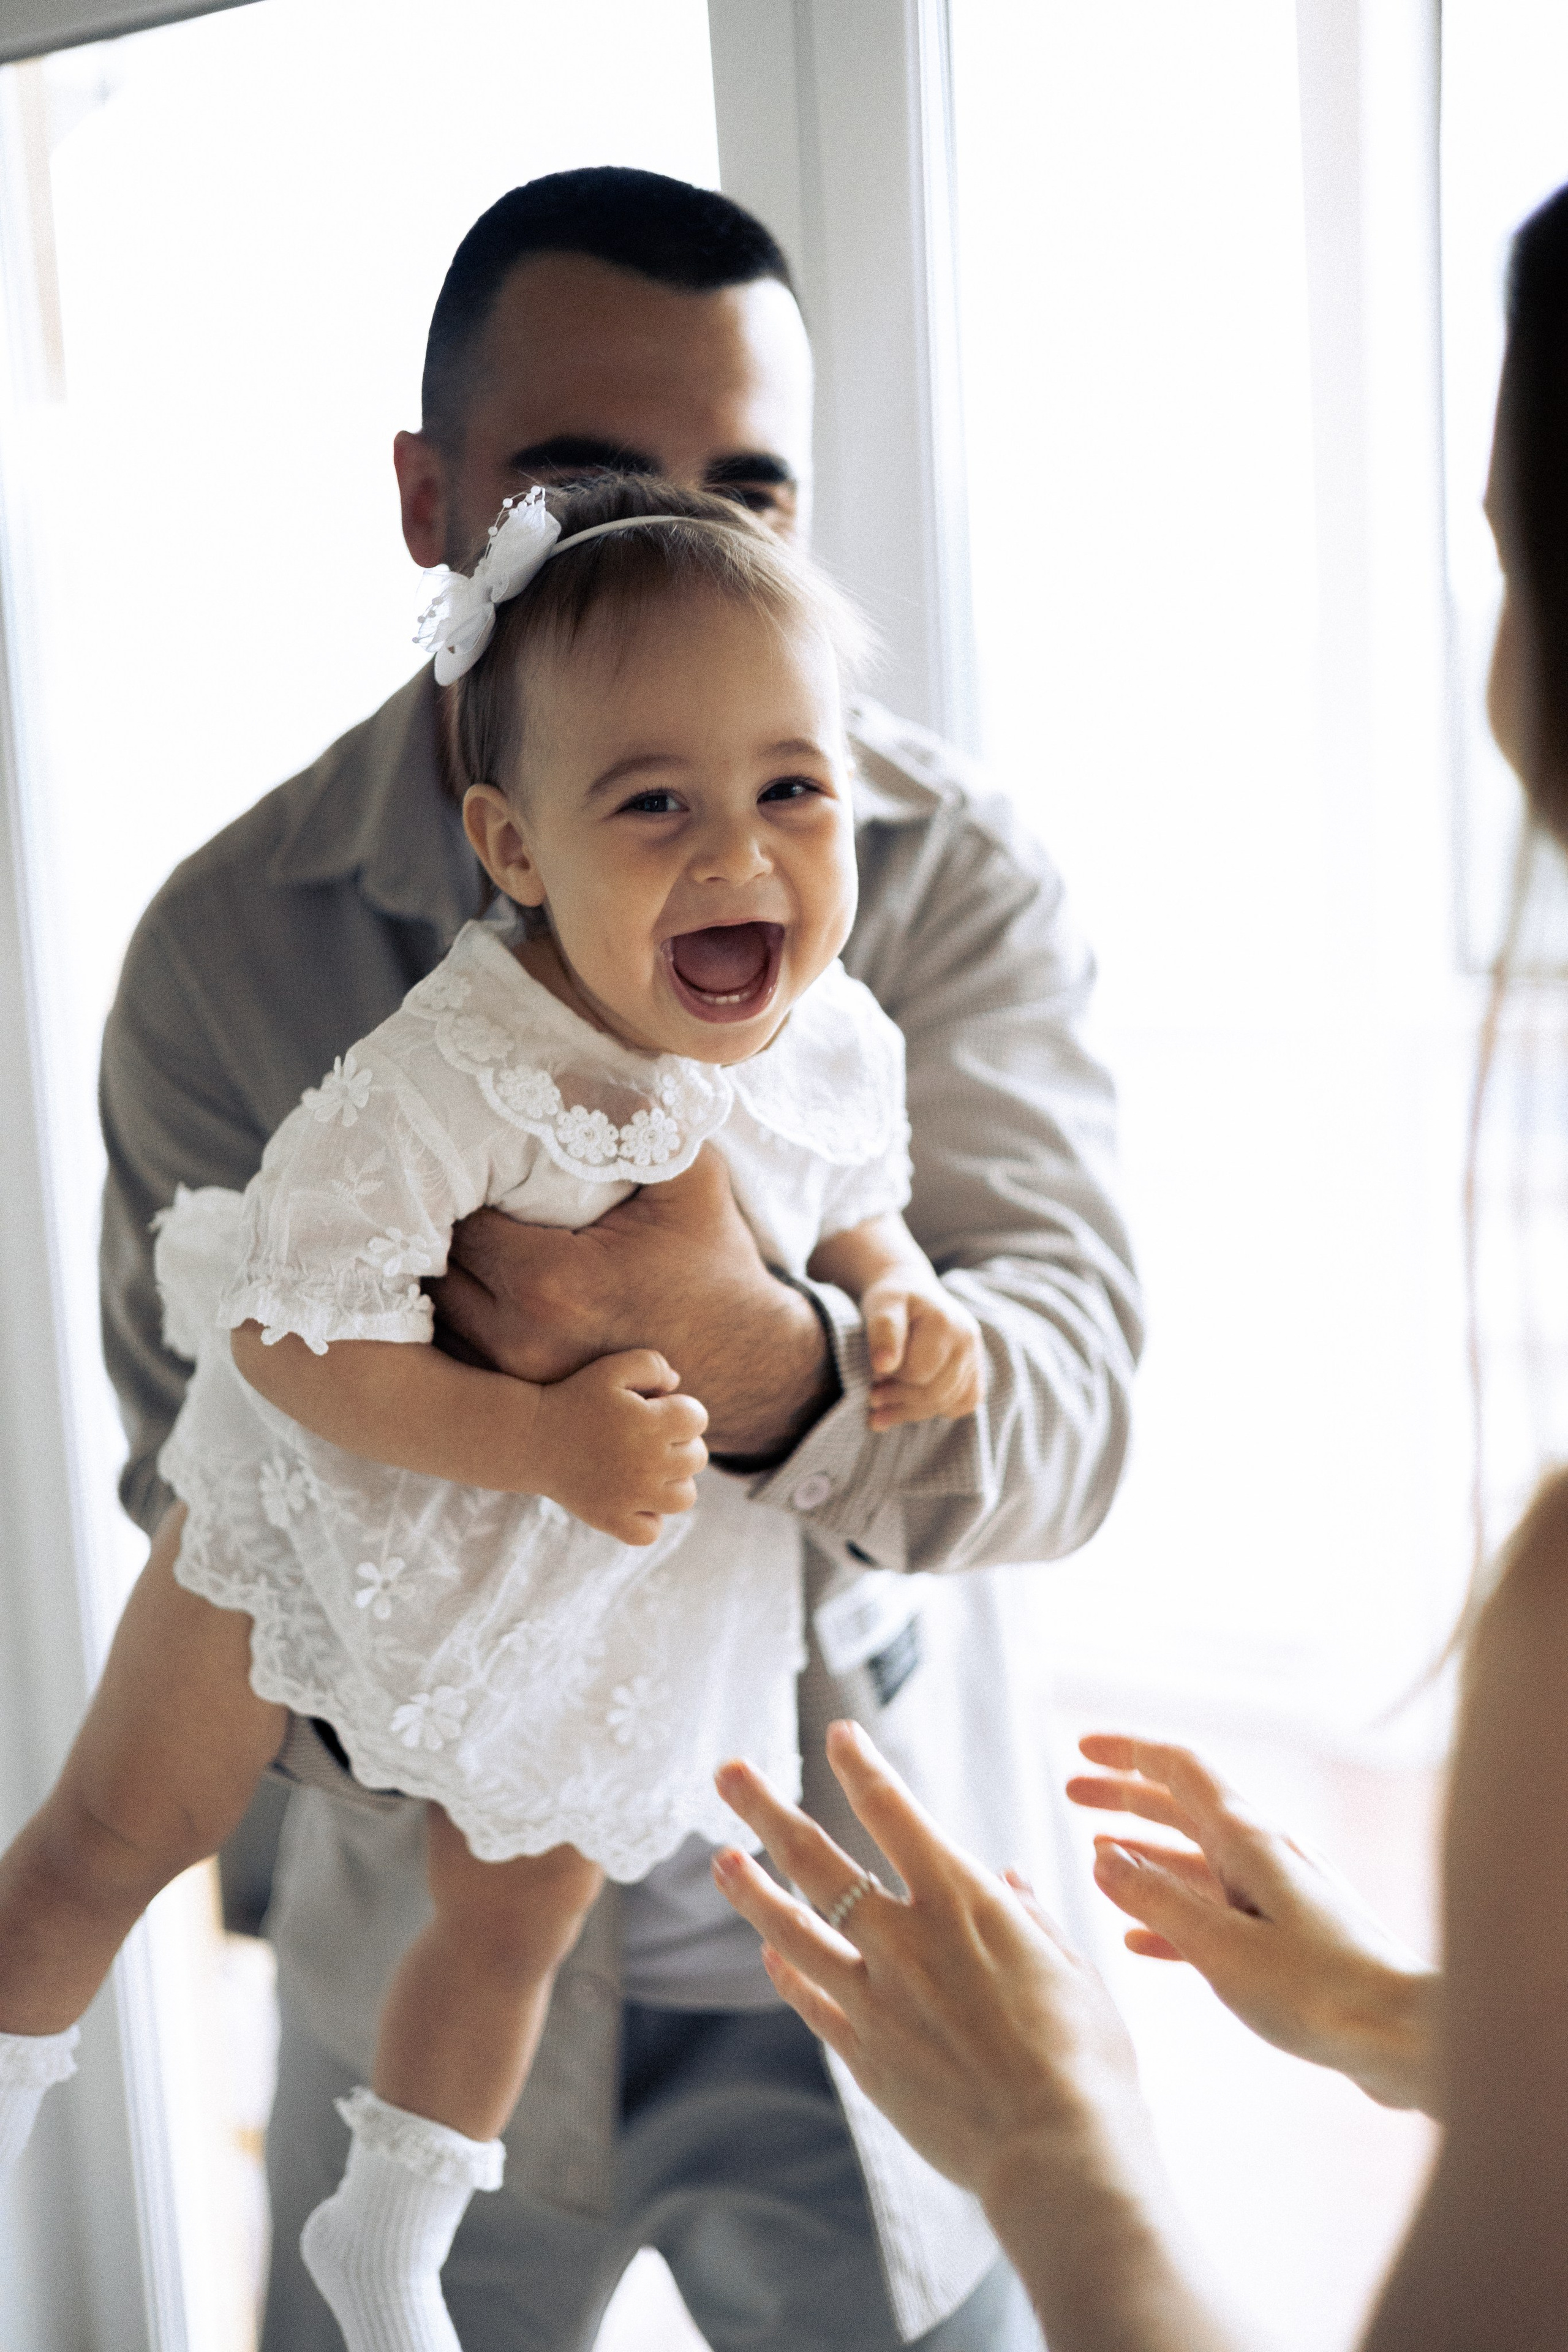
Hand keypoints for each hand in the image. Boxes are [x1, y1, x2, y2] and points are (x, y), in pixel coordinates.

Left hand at [428, 1149, 835, 1460]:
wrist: (752, 1364)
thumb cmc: (717, 1264)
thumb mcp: (692, 1179)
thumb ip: (639, 1120)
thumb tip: (586, 1057)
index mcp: (553, 1282)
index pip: (461, 1221)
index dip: (458, 1185)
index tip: (469, 1160)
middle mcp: (522, 1340)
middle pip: (435, 1271)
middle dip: (440, 1230)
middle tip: (452, 1193)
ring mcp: (519, 1382)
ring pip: (438, 1319)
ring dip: (441, 1277)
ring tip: (456, 1237)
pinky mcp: (527, 1405)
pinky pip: (460, 1356)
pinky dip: (458, 1322)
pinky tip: (478, 1288)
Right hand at [527, 1350, 706, 1545]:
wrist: (529, 1436)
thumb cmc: (573, 1398)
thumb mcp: (611, 1369)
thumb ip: (652, 1364)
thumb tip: (677, 1384)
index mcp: (651, 1423)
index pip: (698, 1419)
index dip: (683, 1411)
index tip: (659, 1410)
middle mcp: (647, 1463)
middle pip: (697, 1458)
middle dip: (681, 1444)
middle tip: (652, 1438)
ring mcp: (630, 1496)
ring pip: (685, 1498)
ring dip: (674, 1483)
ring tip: (650, 1469)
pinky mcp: (610, 1519)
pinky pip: (650, 1532)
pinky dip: (648, 1519)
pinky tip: (634, 1499)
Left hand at [711, 1722, 1143, 2209]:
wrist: (1057, 2154)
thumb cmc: (1087, 2061)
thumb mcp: (1073, 1971)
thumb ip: (1031, 1920)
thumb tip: (1010, 1880)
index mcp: (963, 1902)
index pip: (895, 1812)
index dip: (861, 1767)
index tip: (838, 1735)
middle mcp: (906, 1941)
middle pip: (817, 1860)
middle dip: (767, 1809)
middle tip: (728, 1772)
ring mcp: (876, 2000)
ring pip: (792, 1930)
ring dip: (751, 1891)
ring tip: (720, 1859)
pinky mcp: (865, 2057)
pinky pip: (811, 2002)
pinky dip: (786, 1973)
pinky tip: (767, 1952)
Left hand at [863, 1275, 983, 1431]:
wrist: (912, 1289)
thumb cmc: (893, 1298)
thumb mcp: (881, 1305)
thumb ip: (883, 1331)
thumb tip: (884, 1366)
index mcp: (944, 1323)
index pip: (918, 1373)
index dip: (892, 1380)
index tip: (873, 1375)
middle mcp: (967, 1340)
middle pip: (936, 1392)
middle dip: (900, 1400)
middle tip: (872, 1398)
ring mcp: (976, 1356)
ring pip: (949, 1403)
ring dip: (912, 1412)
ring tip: (882, 1409)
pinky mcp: (977, 1369)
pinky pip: (965, 1403)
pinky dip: (938, 1410)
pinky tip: (913, 1406)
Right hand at [1067, 1734, 1437, 2112]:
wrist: (1407, 2036)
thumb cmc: (1320, 1991)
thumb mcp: (1221, 1948)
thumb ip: (1158, 1901)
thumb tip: (1102, 1859)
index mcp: (1249, 1841)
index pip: (1180, 1770)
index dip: (1128, 1752)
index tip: (1081, 1746)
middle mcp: (1265, 1855)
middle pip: (1185, 1808)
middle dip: (1126, 1798)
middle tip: (1071, 1795)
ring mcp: (1281, 1895)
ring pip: (1199, 1860)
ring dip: (1146, 1855)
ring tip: (1096, 1857)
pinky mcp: (1292, 1938)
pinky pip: (1220, 1911)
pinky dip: (1175, 1914)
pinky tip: (1141, 1937)